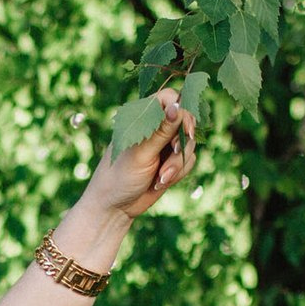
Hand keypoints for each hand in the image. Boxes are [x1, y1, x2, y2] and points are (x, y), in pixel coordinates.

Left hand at [81, 85, 197, 222]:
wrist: (115, 207)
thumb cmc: (120, 176)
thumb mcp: (141, 152)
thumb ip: (161, 130)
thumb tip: (178, 106)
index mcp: (141, 117)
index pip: (169, 99)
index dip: (182, 110)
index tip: (186, 129)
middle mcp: (154, 128)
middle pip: (185, 121)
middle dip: (181, 142)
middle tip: (172, 152)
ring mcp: (163, 145)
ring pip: (189, 144)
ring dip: (177, 163)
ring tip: (159, 177)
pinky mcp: (171, 162)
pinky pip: (189, 161)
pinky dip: (178, 173)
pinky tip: (159, 182)